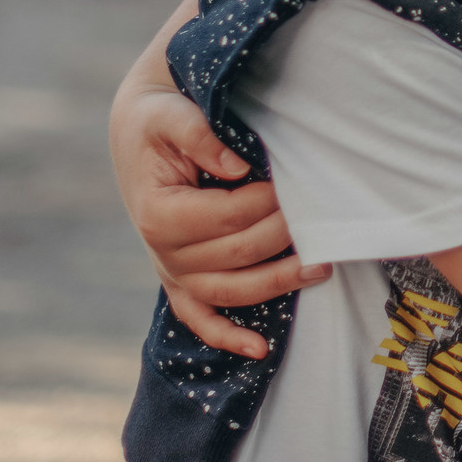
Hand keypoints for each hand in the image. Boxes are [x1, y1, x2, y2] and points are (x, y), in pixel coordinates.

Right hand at [109, 0, 322, 359]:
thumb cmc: (158, 120)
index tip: (293, 182)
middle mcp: (163, 251)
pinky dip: (229, 336)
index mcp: (159, 214)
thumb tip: (236, 167)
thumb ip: (198, 134)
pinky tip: (261, 348)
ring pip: (232, 292)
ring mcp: (172, 272)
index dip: (266, 202)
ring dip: (279, 284)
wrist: (138, 134)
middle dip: (285, 235)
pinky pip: (201, 319)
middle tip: (320, 214)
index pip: (227, 217)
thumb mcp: (169, 114)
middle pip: (238, 254)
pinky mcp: (179, 282)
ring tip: (323, 268)